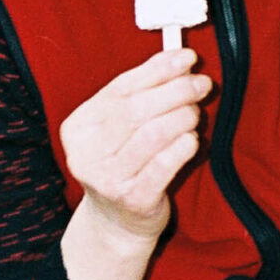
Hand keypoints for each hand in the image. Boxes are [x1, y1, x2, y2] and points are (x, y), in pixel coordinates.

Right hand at [59, 49, 208, 279]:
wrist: (118, 222)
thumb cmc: (125, 164)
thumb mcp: (119, 128)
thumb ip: (140, 95)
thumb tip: (177, 60)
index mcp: (79, 128)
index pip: (120, 88)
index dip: (156, 69)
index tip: (186, 57)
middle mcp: (87, 153)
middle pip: (136, 110)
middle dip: (175, 91)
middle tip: (200, 83)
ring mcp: (108, 179)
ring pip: (152, 135)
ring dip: (182, 117)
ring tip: (195, 112)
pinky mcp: (133, 199)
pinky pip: (164, 165)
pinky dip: (183, 146)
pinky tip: (193, 140)